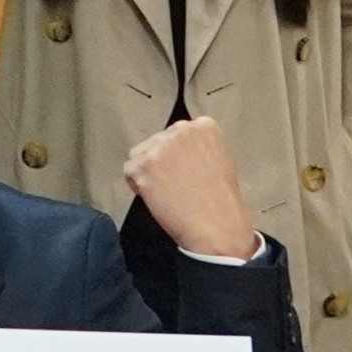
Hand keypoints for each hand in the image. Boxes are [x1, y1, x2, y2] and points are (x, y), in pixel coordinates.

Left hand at [123, 116, 262, 264]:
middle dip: (161, 162)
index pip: (177, 134)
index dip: (176, 156)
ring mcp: (160, 146)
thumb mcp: (219, 160)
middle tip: (173, 185)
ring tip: (165, 192)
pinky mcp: (144, 164)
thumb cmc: (221, 200)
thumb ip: (198, 147)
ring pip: (140, 154)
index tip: (184, 172)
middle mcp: (181, 129)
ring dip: (147, 172)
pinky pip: (130, 171)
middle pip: (157, 142)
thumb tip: (178, 150)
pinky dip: (137, 186)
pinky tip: (156, 197)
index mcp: (204, 126)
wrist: (216, 225)